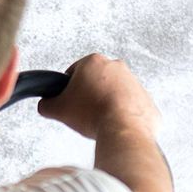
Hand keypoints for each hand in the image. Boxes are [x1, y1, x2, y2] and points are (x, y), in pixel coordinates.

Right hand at [38, 53, 159, 139]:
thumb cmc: (93, 114)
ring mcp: (135, 83)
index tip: (69, 100)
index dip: (69, 87)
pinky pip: (131, 108)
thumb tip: (46, 105)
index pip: (74, 71)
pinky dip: (124, 116)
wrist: (123, 129)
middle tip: (82, 112)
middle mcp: (117, 67)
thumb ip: (46, 104)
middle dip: (90, 94)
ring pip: (116, 93)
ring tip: (99, 121)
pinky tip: (115, 126)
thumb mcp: (57, 109)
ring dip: (107, 104)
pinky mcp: (147, 101)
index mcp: (94, 62)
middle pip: (97, 80)